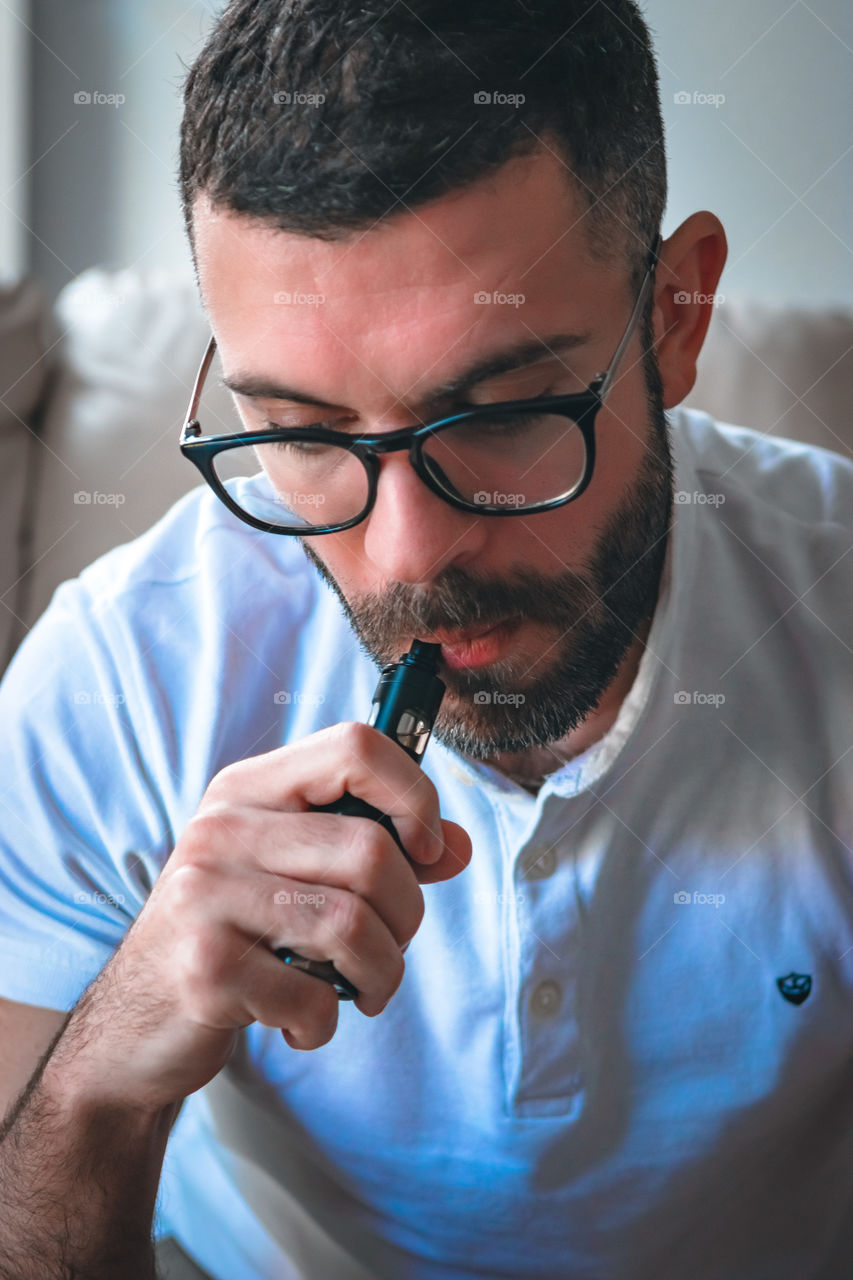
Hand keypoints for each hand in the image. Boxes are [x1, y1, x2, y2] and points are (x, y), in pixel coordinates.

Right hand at [58, 723, 470, 1109]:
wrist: (139, 1018)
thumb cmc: (234, 932)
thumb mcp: (293, 873)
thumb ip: (379, 851)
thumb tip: (457, 847)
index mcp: (248, 790)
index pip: (355, 747)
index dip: (413, 796)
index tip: (425, 850)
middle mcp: (221, 830)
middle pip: (371, 852)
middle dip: (407, 916)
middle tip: (387, 949)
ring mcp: (206, 897)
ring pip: (353, 925)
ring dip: (380, 975)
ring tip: (362, 990)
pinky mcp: (205, 969)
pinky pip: (315, 995)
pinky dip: (326, 1021)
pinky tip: (303, 1022)